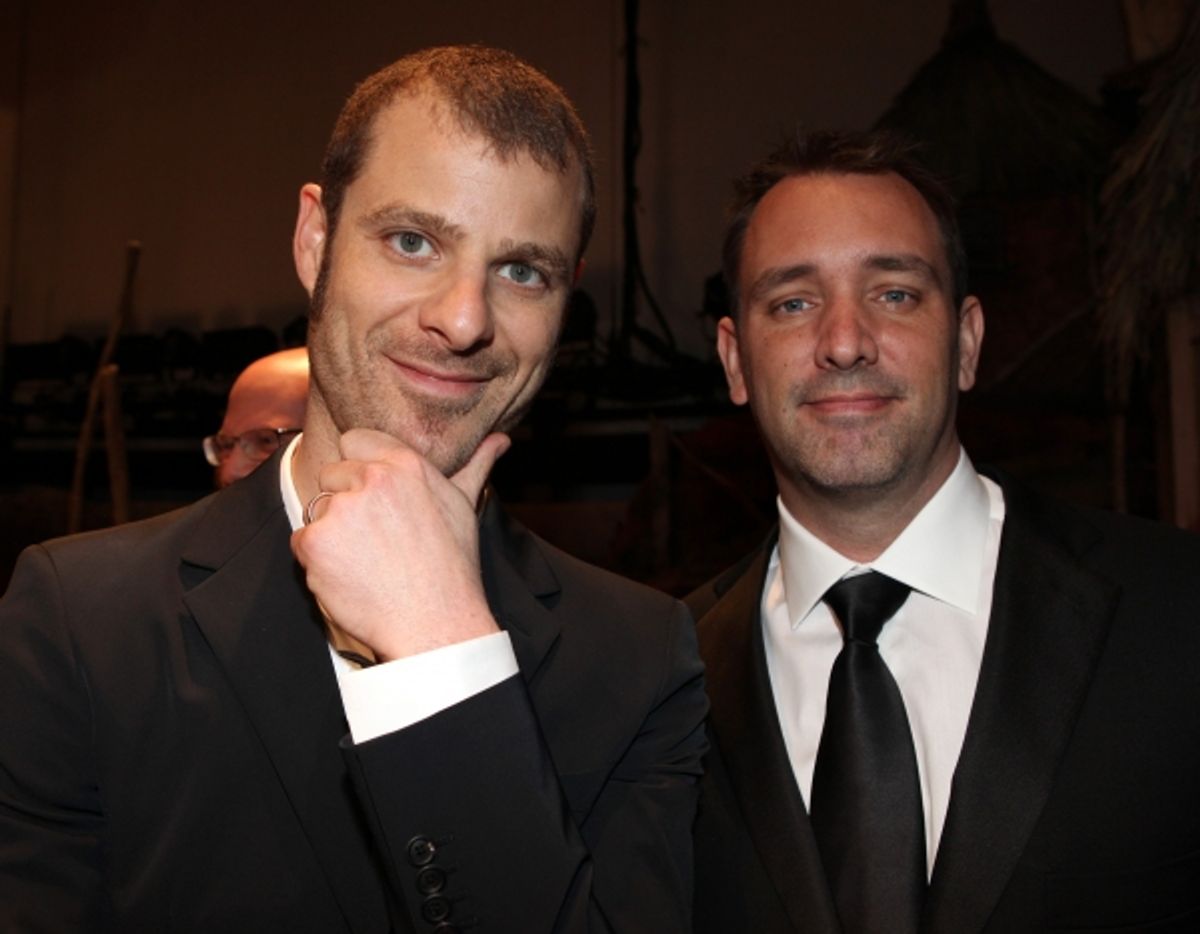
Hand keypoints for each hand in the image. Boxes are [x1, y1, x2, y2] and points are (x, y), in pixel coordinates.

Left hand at [291, 428, 509, 660]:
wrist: (434, 624)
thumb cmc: (452, 568)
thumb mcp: (465, 507)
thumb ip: (475, 466)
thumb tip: (499, 439)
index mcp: (406, 464)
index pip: (354, 440)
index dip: (359, 469)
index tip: (373, 497)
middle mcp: (373, 479)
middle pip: (332, 474)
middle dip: (346, 502)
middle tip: (376, 538)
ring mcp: (342, 509)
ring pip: (317, 508)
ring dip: (332, 532)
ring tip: (367, 560)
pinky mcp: (317, 541)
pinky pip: (301, 540)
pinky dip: (317, 560)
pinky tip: (351, 575)